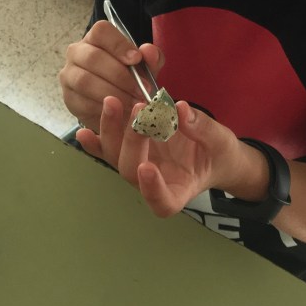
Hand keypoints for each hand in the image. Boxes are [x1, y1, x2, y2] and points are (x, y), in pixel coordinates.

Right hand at [60, 21, 164, 132]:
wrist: (113, 106)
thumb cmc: (127, 79)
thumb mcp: (143, 68)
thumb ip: (150, 59)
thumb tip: (149, 52)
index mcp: (95, 38)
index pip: (101, 31)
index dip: (119, 44)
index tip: (136, 59)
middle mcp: (77, 52)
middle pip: (93, 57)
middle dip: (120, 76)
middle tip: (141, 90)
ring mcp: (69, 75)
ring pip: (85, 81)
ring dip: (112, 93)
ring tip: (132, 103)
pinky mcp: (68, 97)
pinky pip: (83, 102)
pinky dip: (103, 108)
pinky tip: (119, 112)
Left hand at [77, 96, 261, 217]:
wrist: (211, 152)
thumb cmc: (218, 154)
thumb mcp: (221, 142)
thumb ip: (203, 129)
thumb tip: (181, 110)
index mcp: (178, 190)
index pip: (162, 201)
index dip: (151, 189)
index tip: (148, 168)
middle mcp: (152, 182)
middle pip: (132, 171)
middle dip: (132, 141)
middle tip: (139, 111)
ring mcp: (137, 166)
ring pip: (115, 157)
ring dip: (110, 131)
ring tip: (112, 103)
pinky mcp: (129, 150)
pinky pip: (107, 148)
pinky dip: (95, 141)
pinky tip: (83, 130)